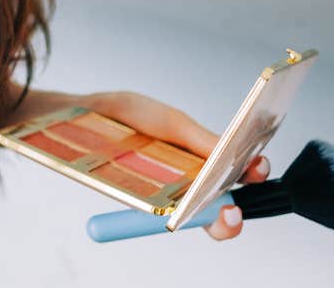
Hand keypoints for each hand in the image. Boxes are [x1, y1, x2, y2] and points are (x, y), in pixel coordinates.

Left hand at [83, 90, 270, 240]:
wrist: (77, 117)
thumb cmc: (124, 115)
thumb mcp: (166, 119)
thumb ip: (199, 138)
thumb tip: (230, 152)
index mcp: (199, 157)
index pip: (234, 176)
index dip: (252, 175)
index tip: (256, 168)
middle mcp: (184, 181)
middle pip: (217, 210)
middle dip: (232, 214)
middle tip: (232, 208)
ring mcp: (161, 195)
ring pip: (190, 218)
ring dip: (206, 219)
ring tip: (213, 211)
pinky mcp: (137, 203)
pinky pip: (157, 217)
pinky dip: (172, 216)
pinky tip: (176, 210)